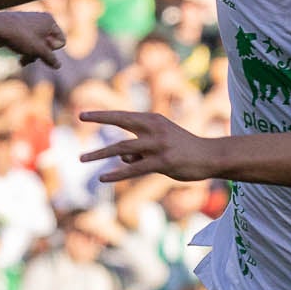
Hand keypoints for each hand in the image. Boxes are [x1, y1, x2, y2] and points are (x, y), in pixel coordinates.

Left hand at [0, 11, 65, 71]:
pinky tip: (20, 60)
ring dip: (32, 55)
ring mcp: (30, 24)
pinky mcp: (20, 29)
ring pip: (38, 46)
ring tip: (23, 61)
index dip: (51, 49)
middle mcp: (41, 20)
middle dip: (40, 54)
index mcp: (49, 20)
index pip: (61, 42)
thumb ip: (50, 59)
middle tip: (31, 55)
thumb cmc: (19, 37)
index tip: (40, 47)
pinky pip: (29, 44)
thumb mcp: (38, 50)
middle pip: (49, 45)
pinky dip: (26, 51)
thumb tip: (57, 65)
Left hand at [79, 110, 216, 182]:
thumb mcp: (161, 143)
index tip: (84, 112)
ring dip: (100, 153)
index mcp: (154, 120)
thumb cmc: (184, 149)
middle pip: (121, 121)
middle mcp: (154, 129)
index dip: (104, 114)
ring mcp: (158, 146)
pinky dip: (117, 174)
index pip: (124, 115)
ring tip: (81, 158)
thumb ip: (141, 148)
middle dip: (100, 117)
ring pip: (123, 148)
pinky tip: (103, 177)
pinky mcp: (162, 163)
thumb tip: (122, 158)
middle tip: (79, 116)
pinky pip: (134, 169)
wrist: (211, 157)